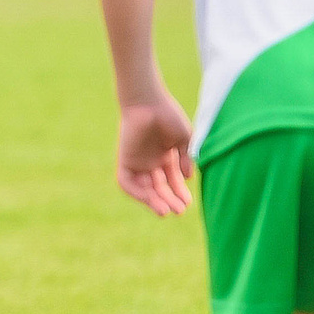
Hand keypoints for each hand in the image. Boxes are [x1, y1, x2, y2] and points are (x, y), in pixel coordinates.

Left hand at [116, 94, 194, 215]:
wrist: (148, 101)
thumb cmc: (168, 115)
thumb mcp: (183, 139)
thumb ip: (185, 158)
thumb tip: (188, 178)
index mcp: (166, 157)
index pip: (173, 181)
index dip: (180, 193)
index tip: (188, 203)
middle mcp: (151, 162)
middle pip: (159, 188)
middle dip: (169, 200)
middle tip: (179, 211)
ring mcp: (138, 162)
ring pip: (144, 188)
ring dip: (154, 201)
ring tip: (165, 211)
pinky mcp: (125, 160)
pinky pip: (127, 182)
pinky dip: (136, 191)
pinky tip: (149, 198)